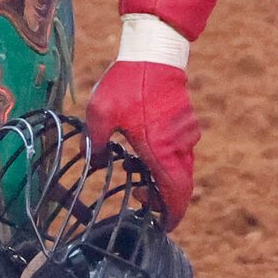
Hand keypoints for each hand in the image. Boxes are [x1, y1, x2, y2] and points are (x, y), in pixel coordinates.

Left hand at [85, 60, 201, 224]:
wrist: (155, 51)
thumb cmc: (128, 82)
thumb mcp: (100, 113)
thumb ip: (94, 141)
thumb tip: (90, 161)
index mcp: (160, 150)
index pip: (176, 194)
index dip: (172, 215)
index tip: (162, 226)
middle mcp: (178, 146)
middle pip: (181, 187)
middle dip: (164, 200)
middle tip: (141, 199)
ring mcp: (185, 134)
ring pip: (182, 169)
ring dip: (164, 179)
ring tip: (138, 172)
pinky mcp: (186, 122)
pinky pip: (182, 152)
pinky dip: (168, 161)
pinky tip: (146, 150)